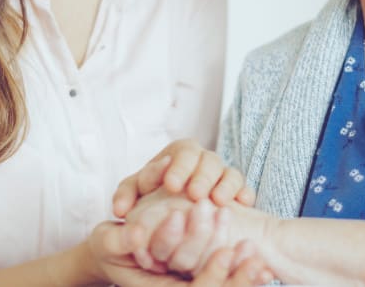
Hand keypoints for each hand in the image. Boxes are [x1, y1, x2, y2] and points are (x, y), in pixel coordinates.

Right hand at [87, 220, 271, 286]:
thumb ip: (121, 240)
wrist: (112, 255)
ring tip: (264, 262)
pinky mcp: (196, 281)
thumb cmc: (109, 247)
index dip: (210, 274)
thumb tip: (137, 234)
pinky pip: (224, 283)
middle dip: (234, 277)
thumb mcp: (108, 241)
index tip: (228, 251)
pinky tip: (263, 267)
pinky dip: (244, 277)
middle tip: (255, 255)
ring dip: (243, 279)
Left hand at [113, 140, 256, 217]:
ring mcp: (222, 175)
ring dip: (225, 186)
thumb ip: (125, 196)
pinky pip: (244, 188)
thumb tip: (120, 210)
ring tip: (217, 202)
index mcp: (179, 154)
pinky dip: (244, 194)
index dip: (179, 167)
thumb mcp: (135, 194)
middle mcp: (203, 160)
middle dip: (202, 177)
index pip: (183, 153)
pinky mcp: (236, 192)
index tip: (172, 185)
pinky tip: (242, 204)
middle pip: (210, 160)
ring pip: (230, 173)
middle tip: (194, 195)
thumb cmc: (151, 197)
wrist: (169, 212)